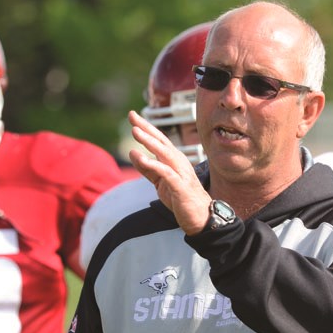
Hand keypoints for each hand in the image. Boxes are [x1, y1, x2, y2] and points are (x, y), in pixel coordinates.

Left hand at [128, 110, 210, 234]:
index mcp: (174, 160)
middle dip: (146, 128)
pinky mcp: (180, 186)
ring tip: (135, 132)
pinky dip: (154, 165)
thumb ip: (147, 168)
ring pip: (164, 153)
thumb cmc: (181, 197)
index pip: (158, 139)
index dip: (146, 127)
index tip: (132, 115)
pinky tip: (143, 159)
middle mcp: (179, 162)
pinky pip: (166, 173)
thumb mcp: (160, 181)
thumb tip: (132, 152)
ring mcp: (181, 173)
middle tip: (132, 116)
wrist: (201, 217)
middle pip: (161, 141)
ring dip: (149, 141)